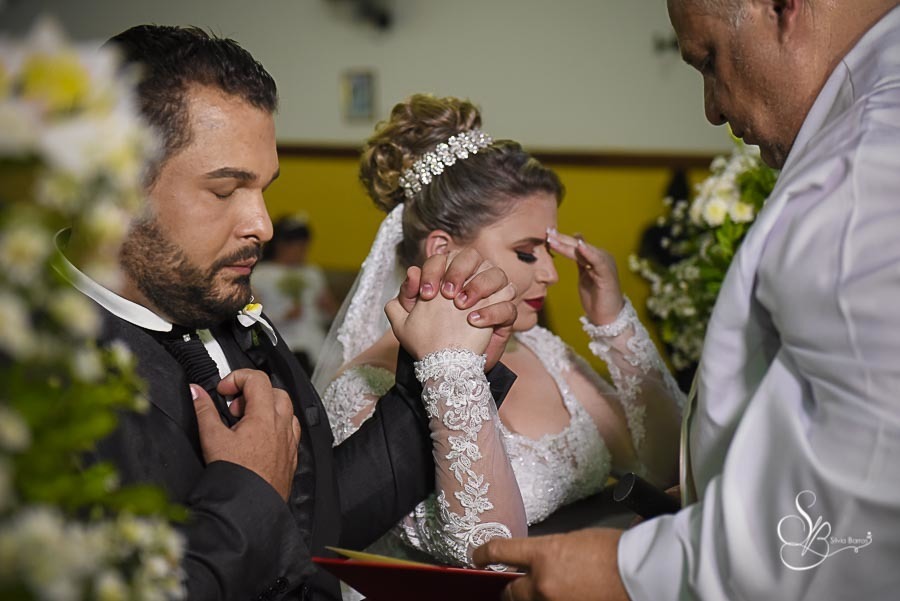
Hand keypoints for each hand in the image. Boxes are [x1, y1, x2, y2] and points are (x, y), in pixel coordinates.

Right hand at [191, 369, 300, 501]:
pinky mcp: (291, 455)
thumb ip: (204, 410)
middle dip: (252, 393)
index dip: (236, 378)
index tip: (223, 391)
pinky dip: (275, 425)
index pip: (257, 379)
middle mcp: (282, 426)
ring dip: (265, 408)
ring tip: (244, 423)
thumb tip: (196, 392)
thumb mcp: (212, 439)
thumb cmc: (236, 479)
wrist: (250, 508)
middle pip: (274, 391)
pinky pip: (289, 429)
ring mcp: (289, 441)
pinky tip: (258, 438)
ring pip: (285, 410)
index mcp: (264, 417)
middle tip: (233, 408)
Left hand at [395, 249, 516, 368]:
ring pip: (497, 274)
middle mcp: (471, 280)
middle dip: (458, 271)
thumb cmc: (428, 340)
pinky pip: (508, 305)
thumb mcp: (406, 322)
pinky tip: (474, 321)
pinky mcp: (504, 316)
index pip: (444, 257)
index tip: (425, 294)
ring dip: (479, 285)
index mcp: (447, 276)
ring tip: (462, 306)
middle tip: (447, 294)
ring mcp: (491, 296)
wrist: (448, 367)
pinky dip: (493, 311)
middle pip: (472, 256)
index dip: (434, 270)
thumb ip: (406, 297)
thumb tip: (412, 272)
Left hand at [473, 529, 628, 600]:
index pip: (499, 551)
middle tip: (515, 585)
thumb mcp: (575, 541)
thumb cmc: (615, 553)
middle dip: (511, 589)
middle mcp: (543, 583)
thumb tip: (536, 561)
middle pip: (509, 592)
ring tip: (545, 593)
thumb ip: (549, 552)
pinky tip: (562, 597)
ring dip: (532, 599)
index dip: (483, 554)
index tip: (477, 557)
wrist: (642, 575)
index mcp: (544, 554)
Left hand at [547, 229, 623, 325]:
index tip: (547, 232)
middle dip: (562, 238)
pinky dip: (589, 253)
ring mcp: (606, 264)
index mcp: (596, 257)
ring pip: (584, 251)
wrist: (607, 317)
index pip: (576, 245)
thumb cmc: (596, 297)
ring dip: (568, 245)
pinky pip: (598, 261)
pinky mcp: (607, 274)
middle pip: (579, 245)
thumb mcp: (585, 274)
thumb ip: (580, 259)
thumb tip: (574, 243)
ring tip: (554, 239)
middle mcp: (602, 257)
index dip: (561, 238)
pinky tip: (579, 247)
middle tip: (548, 232)